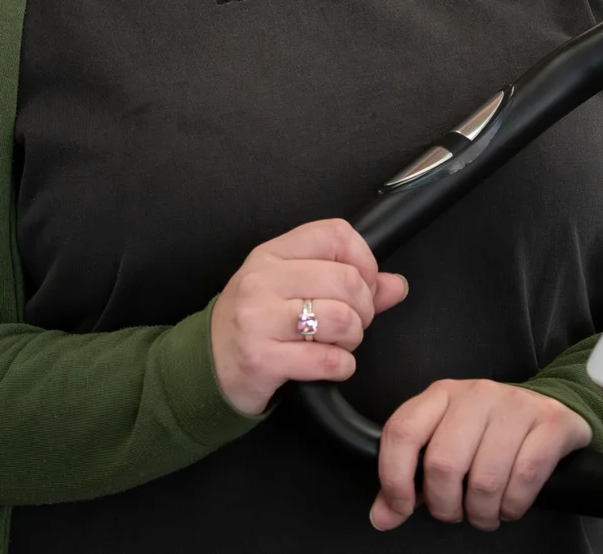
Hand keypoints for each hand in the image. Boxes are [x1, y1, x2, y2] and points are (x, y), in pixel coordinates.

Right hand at [208, 218, 408, 415]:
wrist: (206, 367)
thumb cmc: (255, 323)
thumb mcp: (292, 290)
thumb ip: (348, 282)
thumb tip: (396, 285)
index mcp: (272, 254)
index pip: (335, 234)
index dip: (365, 260)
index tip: (365, 284)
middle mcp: (262, 280)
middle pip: (346, 280)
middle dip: (364, 308)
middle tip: (353, 323)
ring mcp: (258, 319)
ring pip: (342, 319)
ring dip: (353, 339)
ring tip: (338, 344)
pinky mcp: (261, 359)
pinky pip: (327, 360)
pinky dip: (341, 367)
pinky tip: (330, 366)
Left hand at [370, 380, 591, 531]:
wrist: (552, 407)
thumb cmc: (490, 431)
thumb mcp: (444, 444)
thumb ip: (409, 479)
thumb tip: (382, 516)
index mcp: (441, 395)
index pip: (402, 431)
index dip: (394, 477)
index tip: (403, 507)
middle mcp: (476, 394)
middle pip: (444, 463)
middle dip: (446, 505)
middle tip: (455, 512)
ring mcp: (515, 406)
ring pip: (485, 479)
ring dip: (482, 513)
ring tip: (485, 513)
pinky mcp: (549, 422)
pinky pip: (524, 478)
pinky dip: (513, 506)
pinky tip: (510, 505)